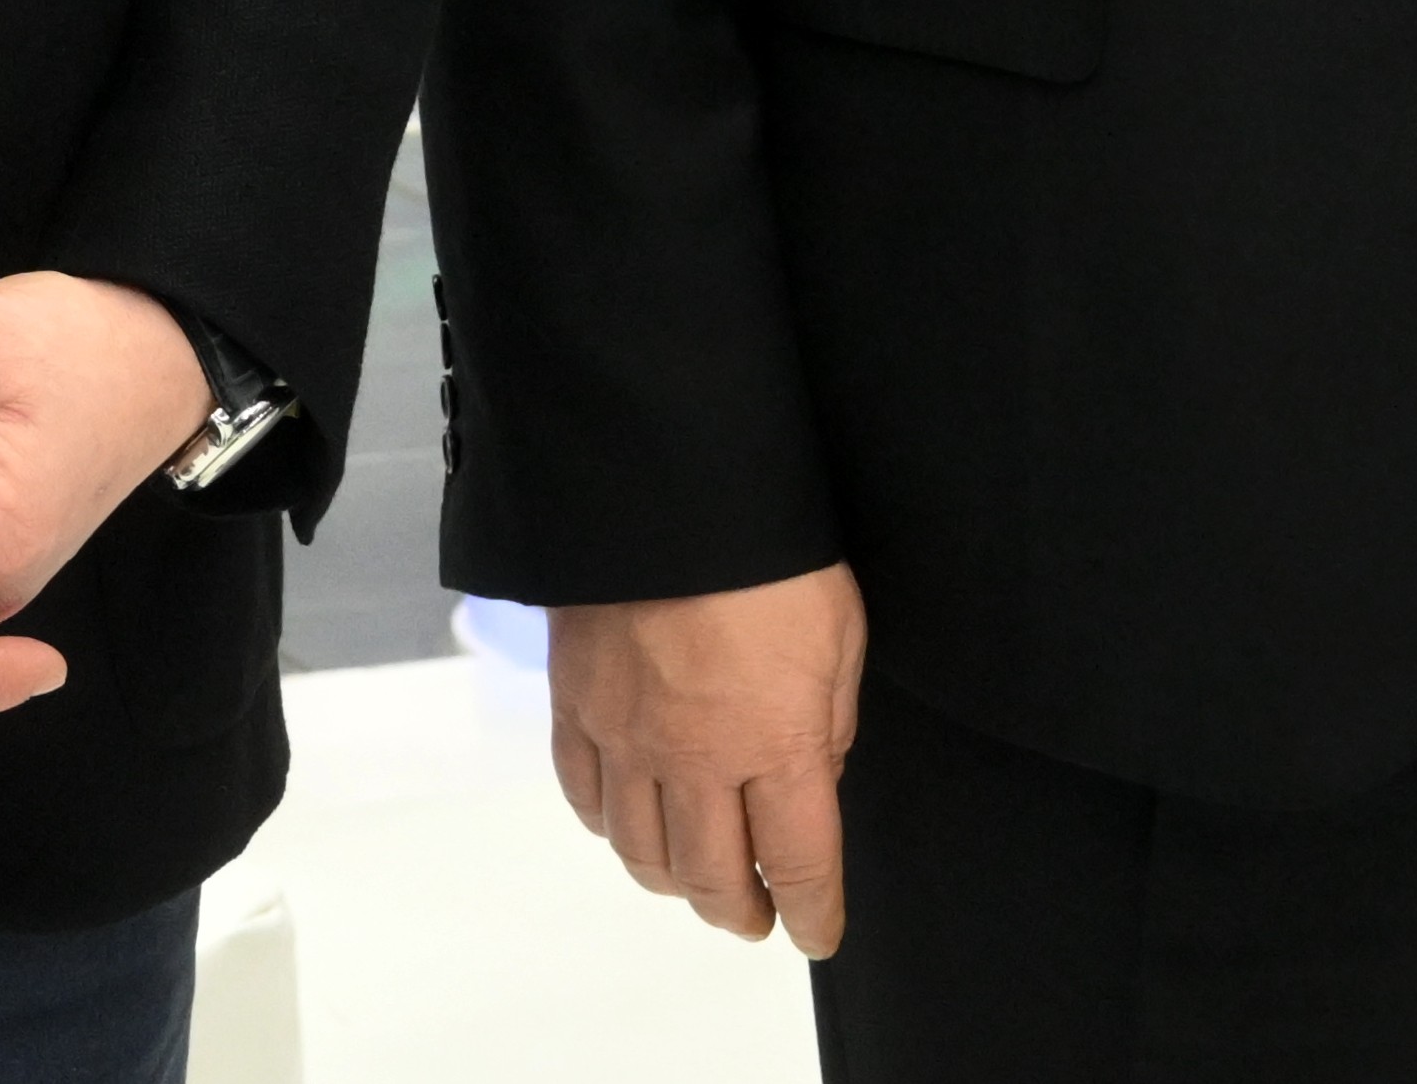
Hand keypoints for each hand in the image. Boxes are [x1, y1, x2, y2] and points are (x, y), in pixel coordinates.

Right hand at [551, 568, 864, 953]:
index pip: (800, 867)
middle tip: (759, 916)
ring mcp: (628, 739)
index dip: (812, 914)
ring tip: (697, 882)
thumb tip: (811, 777)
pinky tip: (631, 824)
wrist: (666, 485)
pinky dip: (610, 828)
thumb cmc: (767, 552)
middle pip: (714, 880)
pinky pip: (586, 798)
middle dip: (743, 913)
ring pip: (643, 854)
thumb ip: (828, 724)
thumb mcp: (839, 636)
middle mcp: (698, 761)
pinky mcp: (577, 708)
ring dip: (676, 884)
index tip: (816, 932)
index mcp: (778, 746)